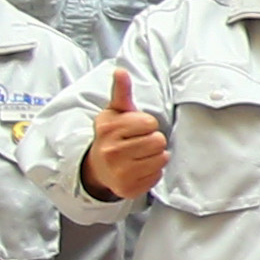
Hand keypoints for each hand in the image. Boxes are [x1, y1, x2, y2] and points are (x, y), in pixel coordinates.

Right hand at [81, 68, 164, 202]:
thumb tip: (120, 71)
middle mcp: (110, 151)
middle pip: (158, 141)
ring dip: (155, 156)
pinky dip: (152, 172)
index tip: (135, 128)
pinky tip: (138, 169)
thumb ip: (121, 92)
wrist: (98, 167)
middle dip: (153, 140)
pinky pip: (157, 175)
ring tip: (140, 155)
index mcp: (108, 129)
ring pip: (161, 158)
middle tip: (139, 143)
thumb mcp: (115, 112)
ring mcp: (118, 172)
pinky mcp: (128, 189)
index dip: (147, 124)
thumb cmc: (113, 136)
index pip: (150, 122)